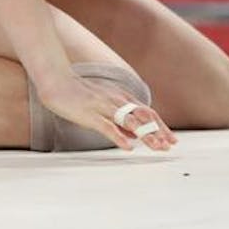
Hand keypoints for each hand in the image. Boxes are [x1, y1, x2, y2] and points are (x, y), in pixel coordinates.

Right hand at [36, 71, 176, 151]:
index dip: (160, 126)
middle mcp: (116, 100)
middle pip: (143, 116)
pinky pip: (108, 126)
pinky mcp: (91, 114)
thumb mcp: (104, 103)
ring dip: (145, 134)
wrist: (58, 81)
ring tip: (156, 147)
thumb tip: (133, 134)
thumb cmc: (79, 93)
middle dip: (158, 131)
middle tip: (169, 146)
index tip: (171, 139)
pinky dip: (119, 137)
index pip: (147, 112)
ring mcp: (104, 106)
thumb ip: (119, 119)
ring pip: (130, 121)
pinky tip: (127, 147)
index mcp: (121, 97)